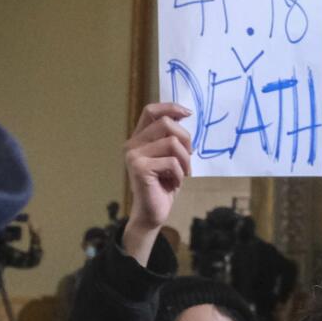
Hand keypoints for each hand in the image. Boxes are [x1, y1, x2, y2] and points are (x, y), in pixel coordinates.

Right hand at [122, 103, 192, 263]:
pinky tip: (173, 183)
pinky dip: (179, 174)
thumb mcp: (171, 157)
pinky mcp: (139, 168)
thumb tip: (184, 115)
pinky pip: (172, 162)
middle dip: (186, 139)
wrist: (153, 213)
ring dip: (184, 160)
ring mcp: (133, 155)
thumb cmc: (164, 185)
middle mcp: (132, 144)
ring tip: (181, 173)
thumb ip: (172, 138)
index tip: (188, 113)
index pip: (151, 110)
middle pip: (166, 123)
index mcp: (139, 138)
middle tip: (189, 157)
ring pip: (172, 143)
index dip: (170, 107)